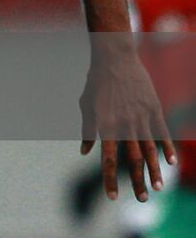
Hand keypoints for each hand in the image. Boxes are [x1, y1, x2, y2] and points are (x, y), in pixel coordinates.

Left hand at [79, 46, 176, 201]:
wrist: (114, 59)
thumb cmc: (96, 83)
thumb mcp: (86, 105)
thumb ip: (87, 130)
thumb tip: (84, 152)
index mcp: (105, 126)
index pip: (107, 159)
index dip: (109, 179)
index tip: (112, 197)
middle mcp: (124, 125)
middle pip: (132, 159)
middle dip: (137, 181)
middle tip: (143, 199)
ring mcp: (141, 117)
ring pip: (149, 150)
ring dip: (154, 170)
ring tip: (158, 188)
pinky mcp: (153, 109)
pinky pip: (162, 133)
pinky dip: (167, 148)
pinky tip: (172, 163)